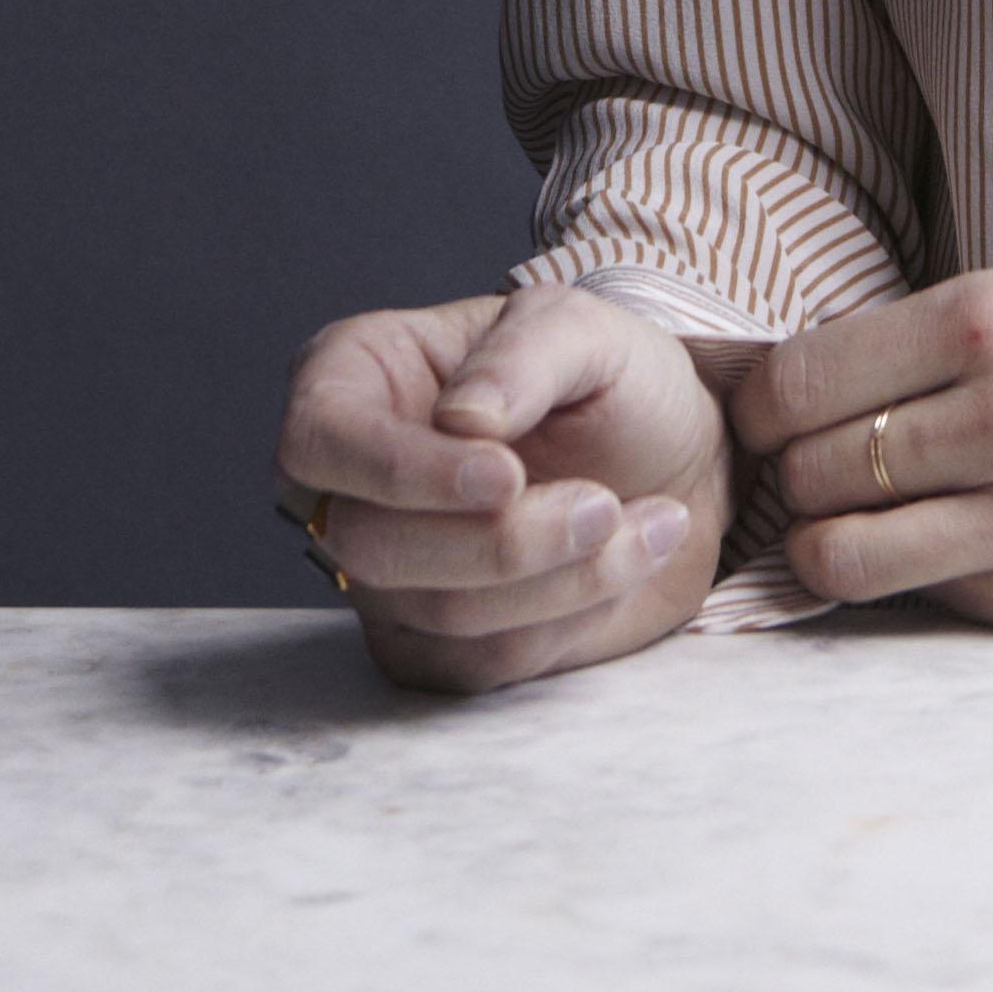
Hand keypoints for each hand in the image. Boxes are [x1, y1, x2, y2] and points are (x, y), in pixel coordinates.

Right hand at [275, 288, 736, 690]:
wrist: (671, 464)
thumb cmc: (609, 380)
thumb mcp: (583, 328)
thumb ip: (524, 356)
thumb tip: (461, 420)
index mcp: (355, 377)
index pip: (321, 440)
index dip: (400, 470)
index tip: (507, 474)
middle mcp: (349, 484)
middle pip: (370, 543)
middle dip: (502, 539)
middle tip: (604, 505)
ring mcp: (382, 574)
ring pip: (435, 613)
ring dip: (559, 579)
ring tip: (643, 522)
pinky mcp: (430, 645)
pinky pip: (480, 663)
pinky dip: (568, 618)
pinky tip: (620, 563)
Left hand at [731, 269, 992, 636]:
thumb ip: (903, 347)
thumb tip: (769, 399)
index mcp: (985, 322)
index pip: (799, 383)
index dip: (756, 411)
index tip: (762, 422)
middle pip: (812, 470)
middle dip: (794, 476)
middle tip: (816, 471)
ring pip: (845, 554)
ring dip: (827, 543)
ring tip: (849, 524)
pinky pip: (928, 600)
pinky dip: (918, 576)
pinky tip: (948, 543)